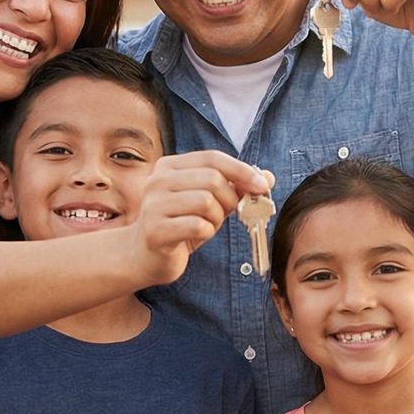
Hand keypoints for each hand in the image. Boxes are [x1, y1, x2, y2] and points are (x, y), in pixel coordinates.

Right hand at [131, 153, 270, 287]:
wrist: (144, 256)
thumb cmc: (180, 224)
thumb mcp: (209, 201)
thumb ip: (235, 186)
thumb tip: (268, 177)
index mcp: (170, 166)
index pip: (213, 158)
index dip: (242, 170)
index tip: (262, 185)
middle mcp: (158, 180)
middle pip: (212, 179)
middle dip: (230, 199)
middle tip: (227, 214)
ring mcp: (154, 205)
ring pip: (207, 202)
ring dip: (217, 218)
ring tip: (208, 225)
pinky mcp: (156, 230)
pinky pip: (198, 226)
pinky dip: (207, 232)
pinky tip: (197, 236)